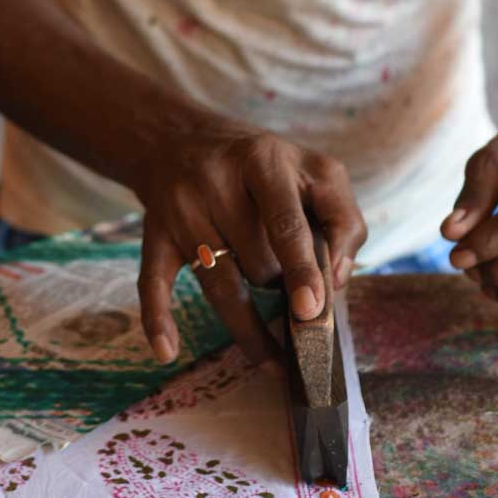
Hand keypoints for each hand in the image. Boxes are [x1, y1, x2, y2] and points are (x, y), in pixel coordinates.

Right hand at [134, 126, 366, 368]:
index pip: (284, 221)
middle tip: (295, 296)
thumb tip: (334, 282)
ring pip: (219, 283)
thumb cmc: (264, 164)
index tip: (312, 309)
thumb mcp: (314, 170)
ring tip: (274, 360)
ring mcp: (180, 209)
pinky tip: (168, 350)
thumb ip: (343, 219)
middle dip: (280, 284)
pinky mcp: (154, 234)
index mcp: (262, 160)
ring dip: (248, 325)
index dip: (300, 267)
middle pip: (255, 260)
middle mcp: (214, 181)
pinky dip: (158, 318)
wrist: (181, 138)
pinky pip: (153, 282)